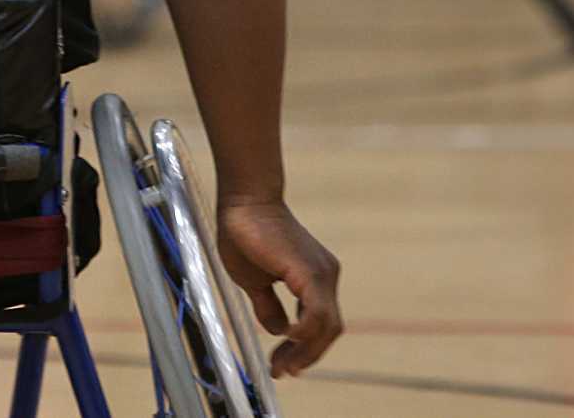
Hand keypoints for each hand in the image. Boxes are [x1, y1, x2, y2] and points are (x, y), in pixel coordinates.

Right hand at [217, 200, 343, 376]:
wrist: (245, 202)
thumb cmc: (247, 234)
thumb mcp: (255, 282)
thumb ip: (269, 307)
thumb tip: (278, 331)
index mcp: (315, 279)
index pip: (319, 324)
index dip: (302, 349)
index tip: (280, 365)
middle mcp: (326, 276)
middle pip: (328, 330)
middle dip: (306, 356)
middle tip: (281, 371)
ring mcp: (323, 274)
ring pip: (327, 325)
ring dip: (305, 350)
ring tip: (282, 365)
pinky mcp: (311, 272)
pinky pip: (318, 312)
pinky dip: (306, 332)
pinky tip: (288, 340)